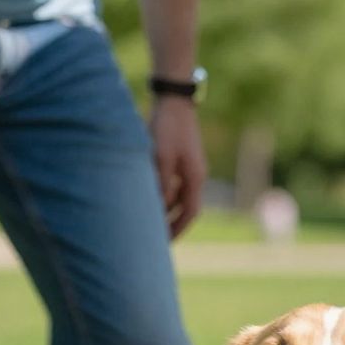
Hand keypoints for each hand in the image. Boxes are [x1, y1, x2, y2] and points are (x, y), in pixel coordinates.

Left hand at [150, 97, 206, 238]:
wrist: (173, 100)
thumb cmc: (167, 127)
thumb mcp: (162, 156)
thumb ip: (162, 182)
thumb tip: (160, 205)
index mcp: (194, 177)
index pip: (190, 212)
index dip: (178, 229)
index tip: (165, 244)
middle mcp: (195, 175)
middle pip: (186, 207)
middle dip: (172, 224)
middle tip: (156, 240)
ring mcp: (189, 167)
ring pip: (179, 196)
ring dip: (166, 210)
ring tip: (149, 222)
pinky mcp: (180, 158)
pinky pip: (174, 184)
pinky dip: (164, 195)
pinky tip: (149, 198)